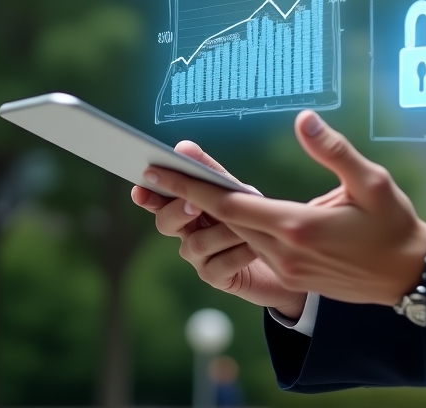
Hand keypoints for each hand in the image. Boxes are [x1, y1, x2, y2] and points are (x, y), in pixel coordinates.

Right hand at [131, 141, 305, 319]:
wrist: (285, 256)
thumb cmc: (257, 217)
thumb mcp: (237, 191)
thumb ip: (210, 173)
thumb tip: (183, 147)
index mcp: (190, 206)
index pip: (160, 199)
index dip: (148, 194)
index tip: (140, 188)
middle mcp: (188, 232)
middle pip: (166, 222)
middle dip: (178, 211)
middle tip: (194, 204)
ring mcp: (199, 257)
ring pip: (196, 244)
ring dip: (223, 232)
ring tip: (248, 226)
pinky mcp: (215, 278)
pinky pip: (217, 266)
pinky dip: (237, 254)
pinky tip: (255, 248)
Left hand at [140, 112, 425, 306]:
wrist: (407, 275)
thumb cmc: (393, 224)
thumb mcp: (371, 181)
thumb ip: (333, 150)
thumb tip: (303, 119)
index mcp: (298, 227)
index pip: (232, 205)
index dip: (194, 187)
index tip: (162, 172)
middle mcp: (284, 251)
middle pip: (224, 221)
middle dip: (188, 197)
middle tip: (154, 175)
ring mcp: (286, 267)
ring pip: (236, 236)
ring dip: (209, 213)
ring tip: (181, 188)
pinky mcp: (292, 274)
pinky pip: (253, 247)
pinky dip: (233, 227)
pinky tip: (223, 211)